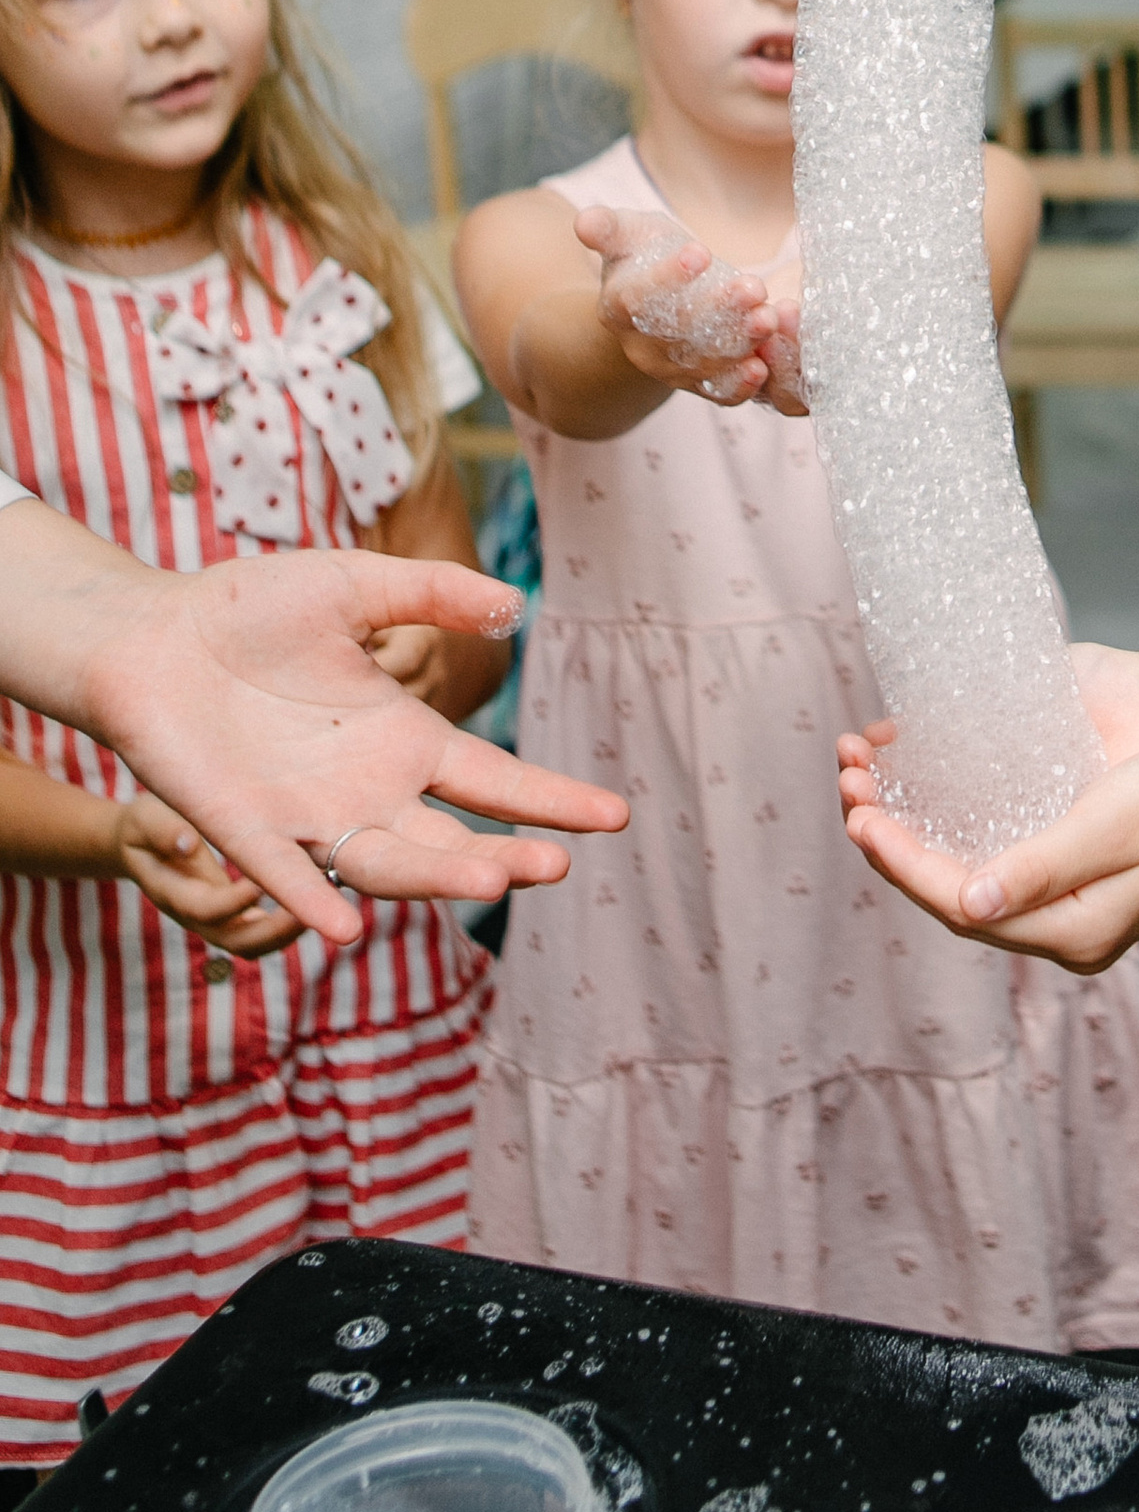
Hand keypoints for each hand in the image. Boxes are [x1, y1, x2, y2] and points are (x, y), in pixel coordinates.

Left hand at [80, 552, 626, 944]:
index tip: (615, 815)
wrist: (149, 635)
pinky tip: (347, 926)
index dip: (551, 799)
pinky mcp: (243, 829)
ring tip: (492, 881)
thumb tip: (513, 604)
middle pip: (451, 837)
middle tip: (556, 866)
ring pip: (386, 864)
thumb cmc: (248, 608)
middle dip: (504, 855)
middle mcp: (366, 790)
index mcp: (402, 738)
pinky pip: (286, 874)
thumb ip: (431, 591)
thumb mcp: (354, 584)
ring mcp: (307, 816)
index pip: (493, 780)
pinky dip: (315, 901)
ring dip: (436, 879)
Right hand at [111, 789, 303, 956]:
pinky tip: (320, 891)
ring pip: (254, 944)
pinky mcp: (232, 913)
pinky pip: (262, 928)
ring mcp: (215, 919)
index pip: (206, 910)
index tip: (263, 883)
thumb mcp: (146, 819)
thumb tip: (189, 843)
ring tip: (326, 901)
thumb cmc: (145, 825)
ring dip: (288, 931)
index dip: (234, 902)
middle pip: (236, 943)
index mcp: (173, 894)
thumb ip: (163, 830)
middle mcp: (196, 915)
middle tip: (309, 910)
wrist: (142, 842)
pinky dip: (288, 920)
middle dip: (274, 932)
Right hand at [573, 201, 798, 408]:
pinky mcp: (698, 385)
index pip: (639, 295)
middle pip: (678, 332)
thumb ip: (606, 228)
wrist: (656, 303)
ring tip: (768, 319)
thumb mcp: (626, 235)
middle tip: (753, 287)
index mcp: (617, 305)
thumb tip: (583, 221)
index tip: (700, 252)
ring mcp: (669, 369)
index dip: (668, 276)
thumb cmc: (643, 258)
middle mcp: (639, 344)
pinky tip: (761, 369)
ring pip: (702, 363)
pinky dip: (739, 386)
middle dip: (718, 310)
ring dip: (738, 344)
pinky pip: (716, 393)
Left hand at [840, 733, 1138, 976]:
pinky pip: (989, 849)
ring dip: (911, 826)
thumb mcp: (1112, 826)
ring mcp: (1064, 896)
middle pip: (953, 892)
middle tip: (848, 789)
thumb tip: (969, 901)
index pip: (961, 905)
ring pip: (965, 870)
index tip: (859, 817)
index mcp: (1073, 931)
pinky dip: (946, 816)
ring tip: (864, 777)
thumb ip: (1040, 866)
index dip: (903, 862)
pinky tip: (916, 780)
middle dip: (893, 842)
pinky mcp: (1067, 863)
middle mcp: (1061, 924)